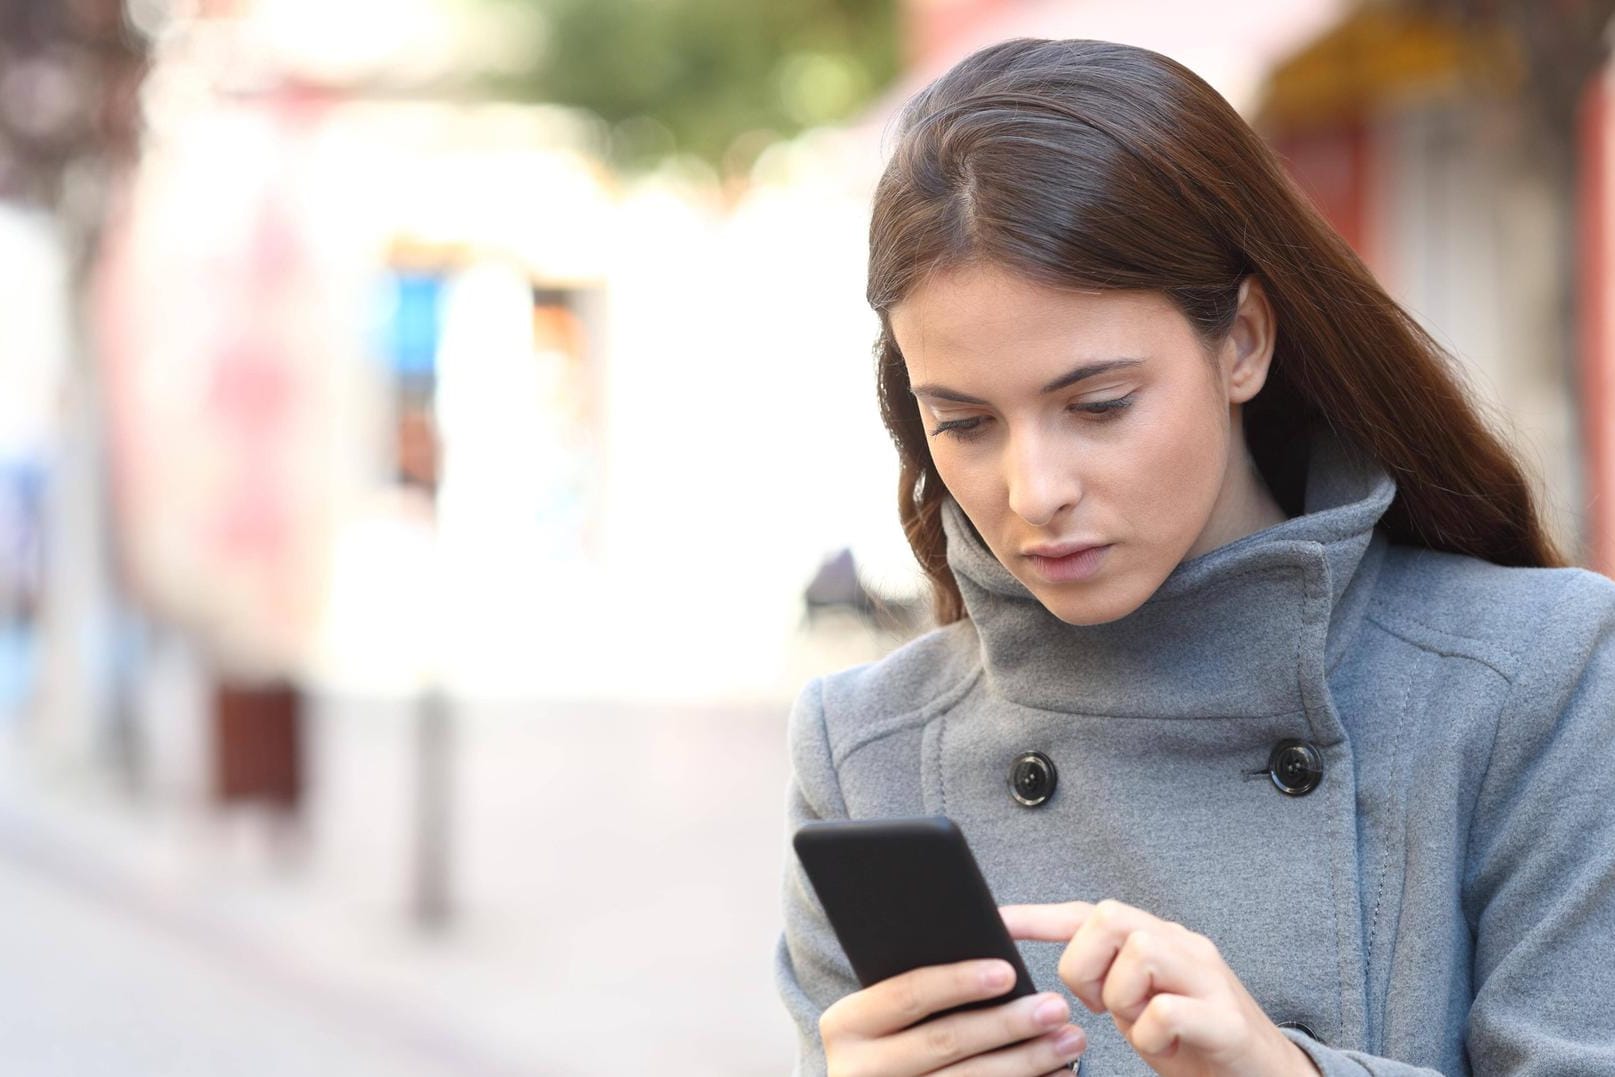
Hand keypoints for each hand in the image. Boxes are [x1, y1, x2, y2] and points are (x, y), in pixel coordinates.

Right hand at [819, 957, 1086, 1075]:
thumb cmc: (884, 1037)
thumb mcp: (879, 1012)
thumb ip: (914, 986)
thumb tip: (987, 946)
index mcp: (845, 1025)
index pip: (907, 994)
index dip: (958, 981)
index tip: (1008, 971)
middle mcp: (859, 1069)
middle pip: (944, 1041)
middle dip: (1007, 1023)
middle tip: (1057, 1007)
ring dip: (1028, 1061)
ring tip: (1070, 1040)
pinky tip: (1057, 1075)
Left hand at [1001, 901, 1318, 1076]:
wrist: (1259, 1076)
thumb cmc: (1189, 1041)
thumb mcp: (1133, 1007)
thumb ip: (1101, 982)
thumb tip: (1046, 978)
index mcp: (1153, 938)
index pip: (1085, 913)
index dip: (1037, 917)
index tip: (996, 922)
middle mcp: (1181, 943)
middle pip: (1110, 916)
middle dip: (1086, 965)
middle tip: (1098, 1006)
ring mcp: (1207, 976)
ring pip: (1139, 953)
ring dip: (1122, 1000)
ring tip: (1140, 1025)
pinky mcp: (1225, 1017)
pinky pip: (1165, 1011)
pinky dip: (1151, 1036)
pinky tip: (1166, 1046)